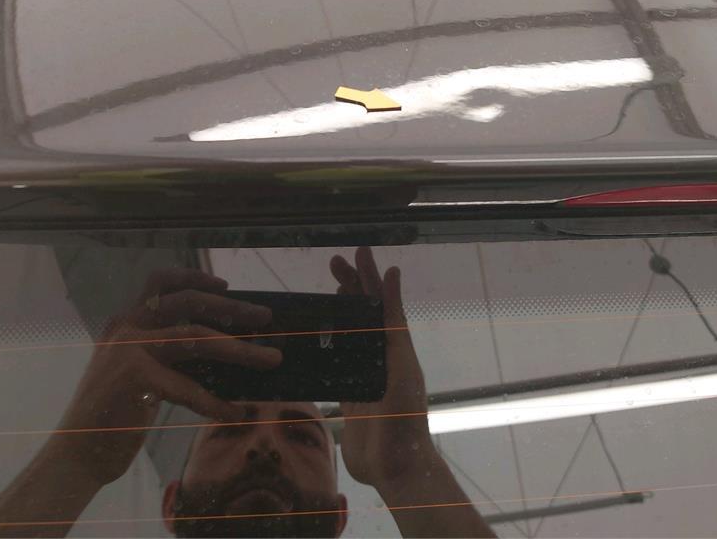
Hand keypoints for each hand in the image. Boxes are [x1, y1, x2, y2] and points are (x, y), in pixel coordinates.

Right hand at [49, 269, 282, 486]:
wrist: (76, 453)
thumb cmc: (115, 412)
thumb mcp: (138, 370)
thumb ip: (167, 351)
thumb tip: (223, 344)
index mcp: (125, 321)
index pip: (159, 281)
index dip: (194, 278)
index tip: (225, 286)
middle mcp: (126, 328)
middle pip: (188, 302)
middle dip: (233, 308)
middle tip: (265, 317)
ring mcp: (128, 351)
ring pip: (198, 338)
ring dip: (241, 350)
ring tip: (271, 359)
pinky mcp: (134, 379)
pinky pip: (190, 388)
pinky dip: (217, 402)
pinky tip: (236, 413)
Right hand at [330, 248, 433, 492]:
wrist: (395, 467)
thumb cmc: (403, 414)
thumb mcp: (400, 363)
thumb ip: (394, 320)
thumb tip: (393, 274)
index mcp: (394, 345)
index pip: (379, 301)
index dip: (368, 275)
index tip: (356, 250)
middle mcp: (379, 356)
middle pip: (362, 313)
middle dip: (350, 286)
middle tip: (332, 261)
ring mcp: (363, 375)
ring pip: (348, 334)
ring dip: (338, 312)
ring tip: (326, 290)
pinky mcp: (348, 396)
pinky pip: (335, 365)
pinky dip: (325, 349)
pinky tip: (312, 337)